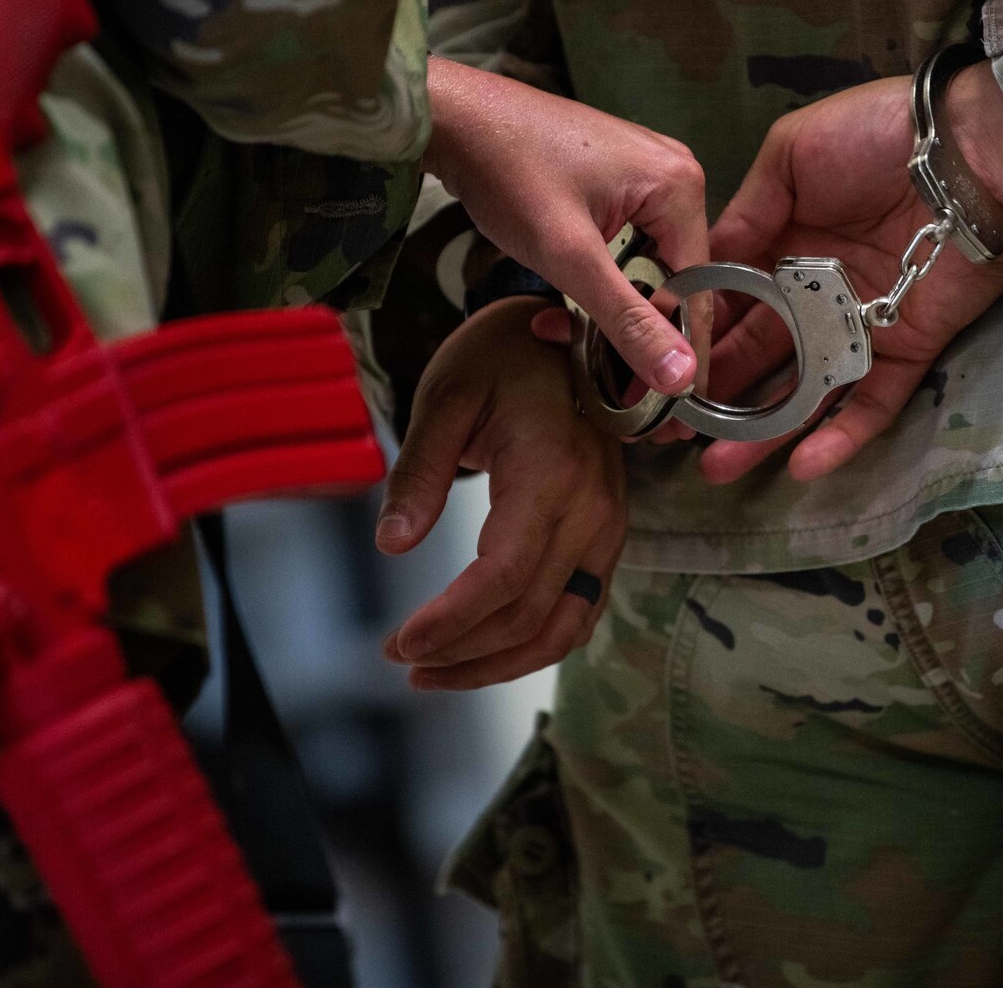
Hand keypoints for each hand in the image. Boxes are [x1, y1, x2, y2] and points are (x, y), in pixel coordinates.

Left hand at [375, 297, 625, 689]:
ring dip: (497, 663)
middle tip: (398, 656)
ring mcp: (610, 528)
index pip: (505, 576)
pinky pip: (579, 612)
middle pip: (531, 615)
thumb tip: (392, 546)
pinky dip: (531, 643)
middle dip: (461, 651)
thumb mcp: (446, 398)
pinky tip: (482, 651)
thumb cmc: (502, 356)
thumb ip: (419, 475)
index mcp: (552, 473)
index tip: (401, 644)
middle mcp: (593, 510)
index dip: (452, 623)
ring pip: (562, 628)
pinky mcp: (609, 537)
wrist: (571, 331)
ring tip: (432, 670)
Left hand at [425, 57, 707, 395]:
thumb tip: (680, 377)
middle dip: (631, 325)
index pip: (698, 288)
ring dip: (606, 304)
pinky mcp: (615, 179)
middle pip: (672, 278)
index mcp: (680, 185)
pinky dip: (595, 277)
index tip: (656, 398)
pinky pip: (623, 244)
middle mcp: (674, 174)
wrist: (452, 116)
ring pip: (643, 265)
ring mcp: (644, 173)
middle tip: (597, 369)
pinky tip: (560, 298)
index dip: (676, 347)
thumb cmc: (506, 170)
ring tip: (559, 327)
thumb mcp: (569, 257)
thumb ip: (627, 320)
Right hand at [699, 61, 1002, 481]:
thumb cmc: (873, 138)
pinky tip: (798, 465)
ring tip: (716, 467)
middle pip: (759, 355)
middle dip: (716, 395)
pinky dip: (839, 436)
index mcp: (785, 245)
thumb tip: (704, 261)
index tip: (656, 367)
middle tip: (673, 435)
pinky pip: (870, 403)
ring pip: (804, 391)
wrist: (966, 152)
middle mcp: (817, 292)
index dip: (696, 335)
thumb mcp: (791, 154)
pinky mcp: (907, 350)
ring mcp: (861, 326)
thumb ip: (747, 211)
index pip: (732, 302)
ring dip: (763, 431)